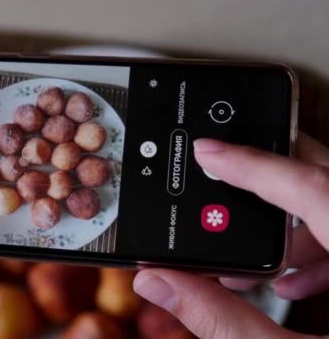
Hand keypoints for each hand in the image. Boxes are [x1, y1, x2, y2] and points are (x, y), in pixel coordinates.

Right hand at [133, 133, 328, 337]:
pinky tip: (293, 281)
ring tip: (252, 257)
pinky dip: (320, 247)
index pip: (314, 189)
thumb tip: (160, 283)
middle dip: (273, 172)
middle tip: (224, 172)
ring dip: (291, 221)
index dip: (253, 165)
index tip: (208, 151)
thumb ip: (222, 321)